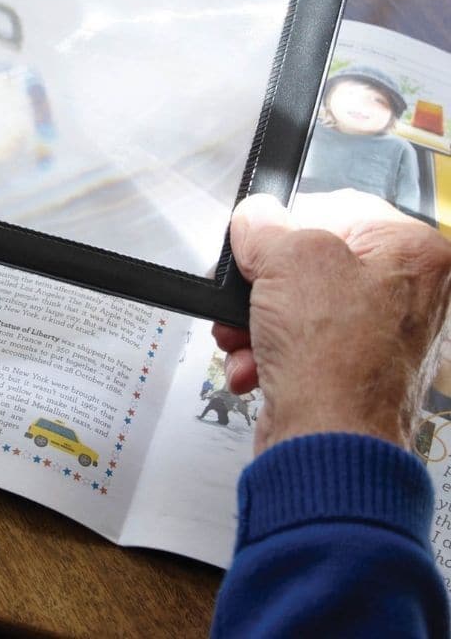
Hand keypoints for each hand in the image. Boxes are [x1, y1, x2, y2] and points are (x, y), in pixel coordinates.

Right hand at [214, 190, 450, 453]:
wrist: (330, 447)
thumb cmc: (335, 360)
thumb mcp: (288, 259)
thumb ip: (265, 226)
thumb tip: (255, 218)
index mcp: (413, 250)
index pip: (335, 207)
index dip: (285, 225)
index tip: (256, 242)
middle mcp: (407, 292)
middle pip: (310, 261)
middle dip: (261, 283)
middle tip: (243, 291)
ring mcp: (380, 335)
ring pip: (296, 304)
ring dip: (255, 321)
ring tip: (240, 336)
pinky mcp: (351, 371)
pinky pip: (297, 342)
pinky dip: (266, 353)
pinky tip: (253, 365)